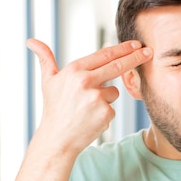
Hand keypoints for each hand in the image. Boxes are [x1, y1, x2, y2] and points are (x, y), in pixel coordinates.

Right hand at [27, 39, 152, 154]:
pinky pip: (113, 108)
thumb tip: (31, 41)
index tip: (135, 43)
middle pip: (118, 66)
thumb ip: (45, 59)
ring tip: (87, 109)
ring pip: (114, 92)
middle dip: (136, 57)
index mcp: (74, 70)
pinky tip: (91, 119)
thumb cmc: (54, 109)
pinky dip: (105, 113)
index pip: (104, 55)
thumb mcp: (48, 82)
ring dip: (106, 99)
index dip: (122, 48)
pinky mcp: (105, 113)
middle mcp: (85, 81)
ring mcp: (96, 98)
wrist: (57, 139)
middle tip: (149, 51)